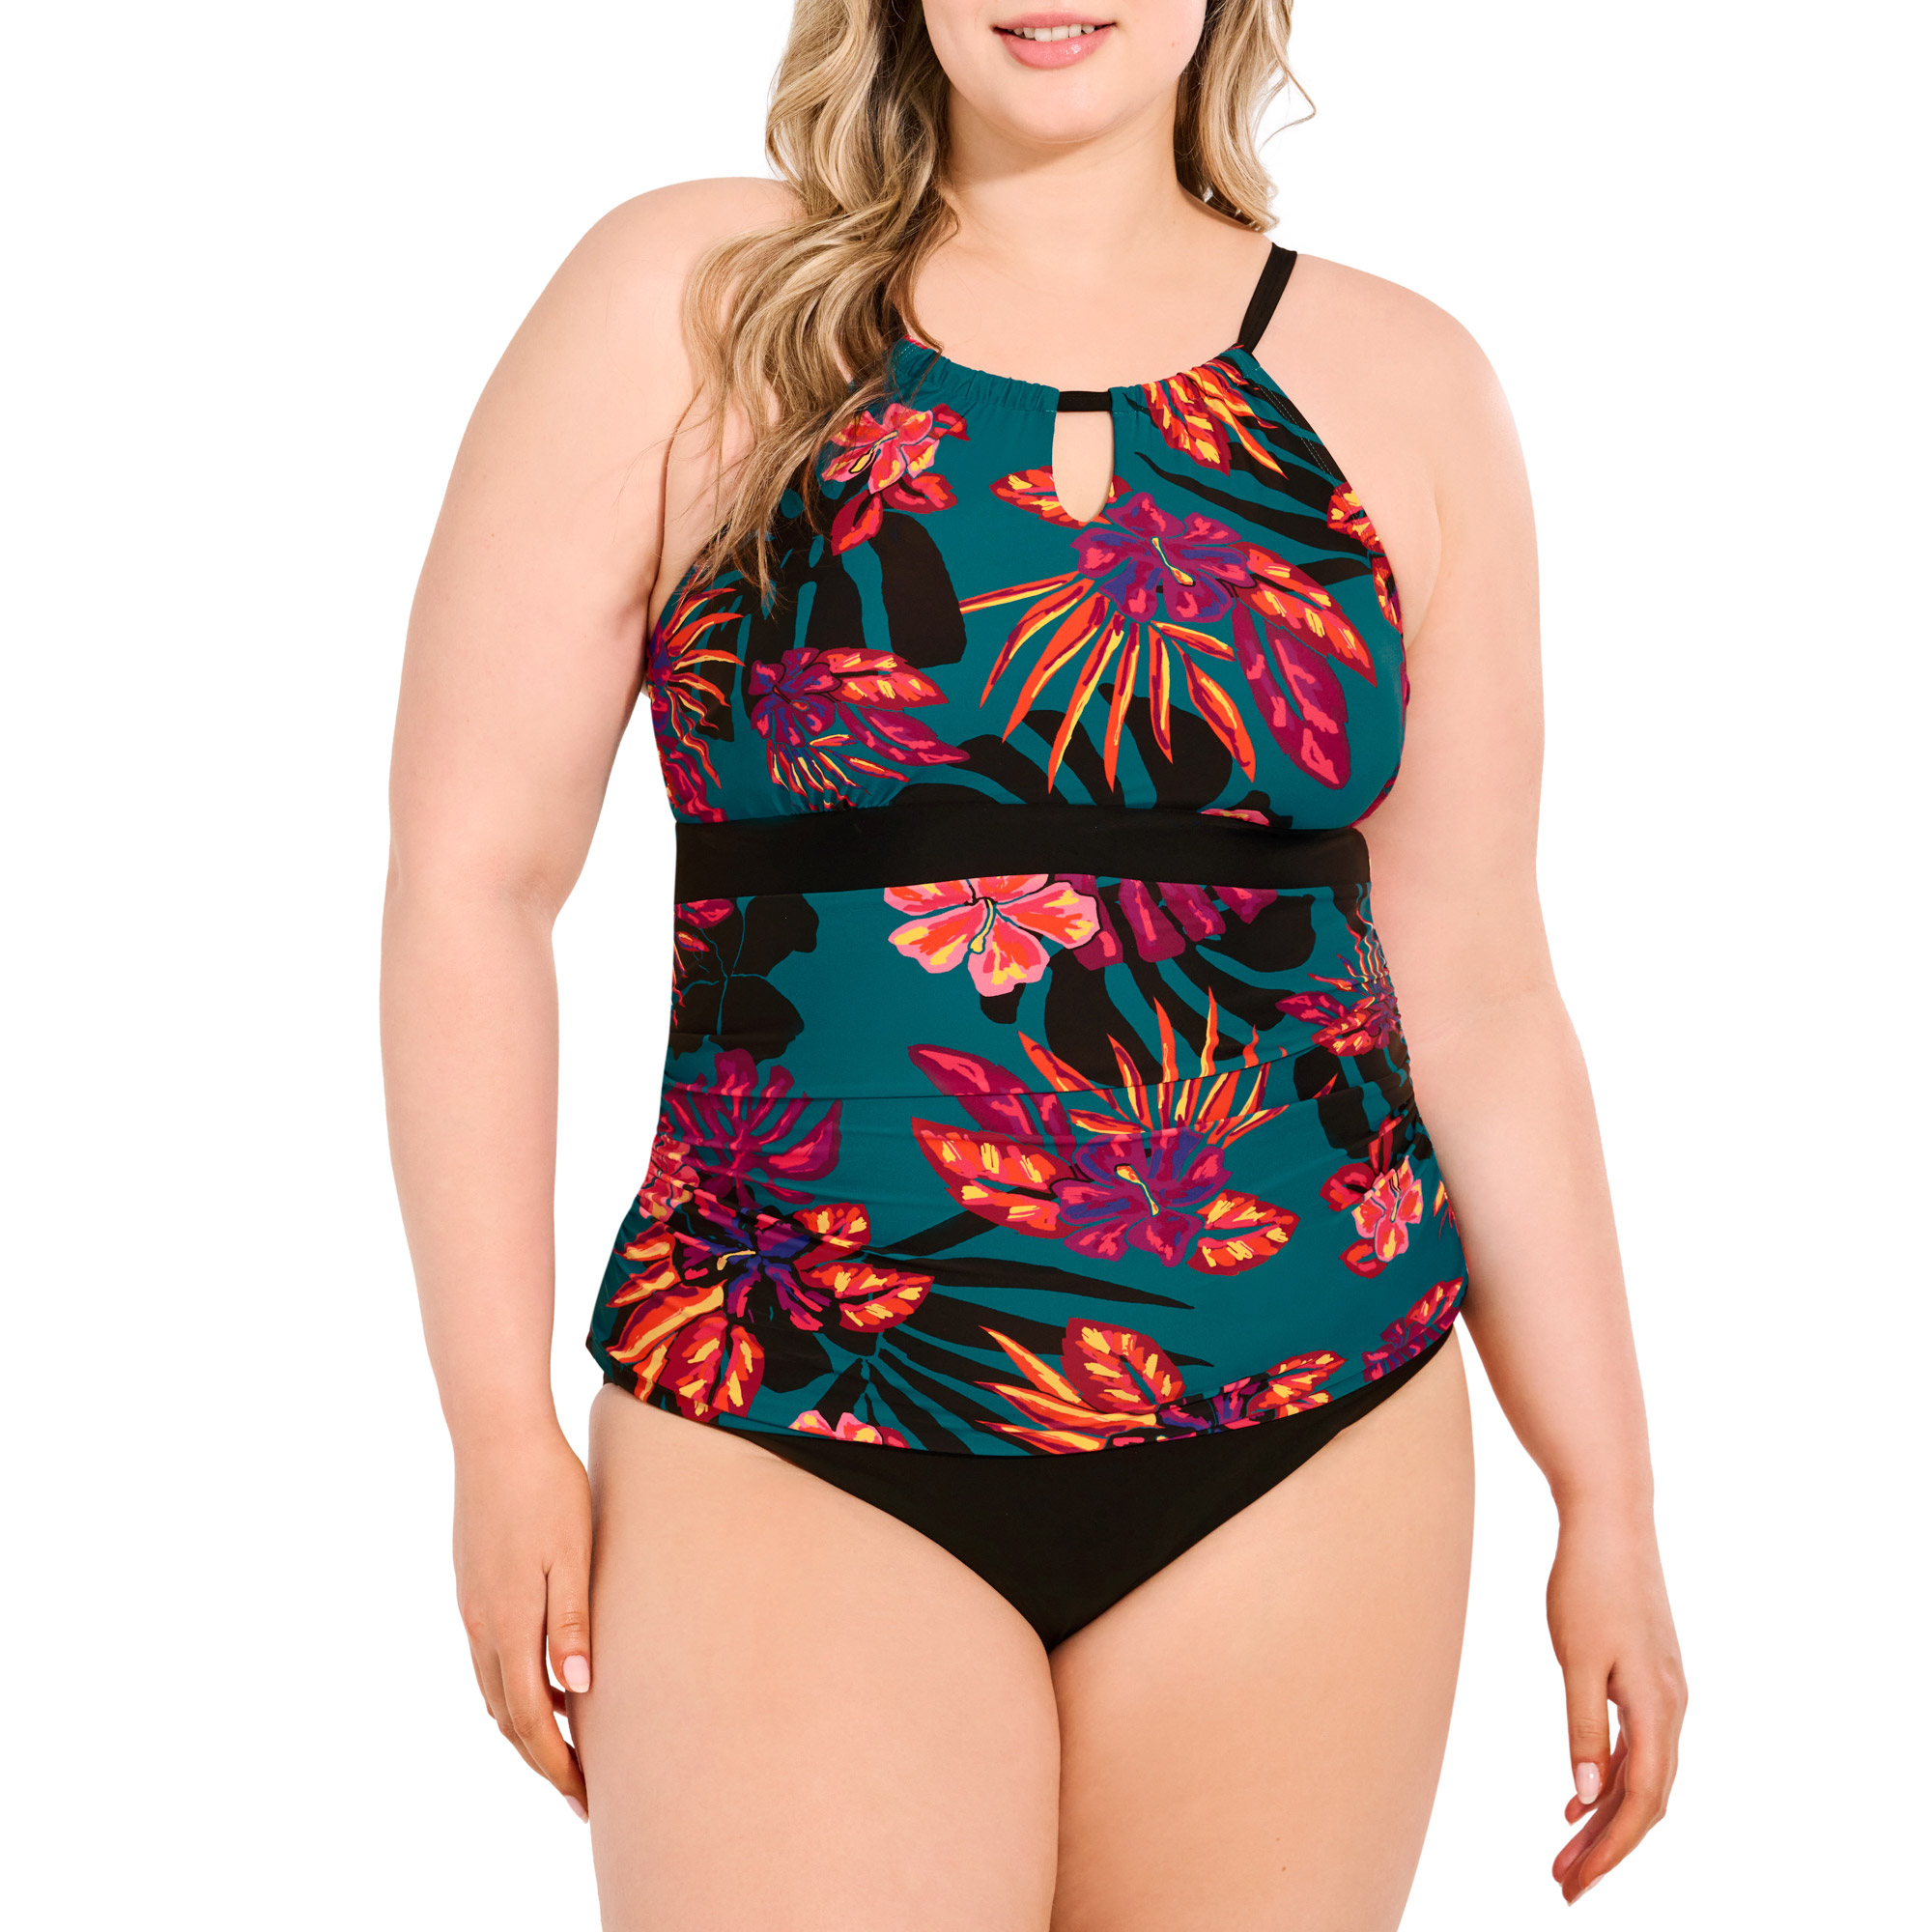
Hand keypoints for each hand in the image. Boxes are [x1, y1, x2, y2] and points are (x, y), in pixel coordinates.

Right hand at [452, 1422, 593, 1816]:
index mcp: (508, 1624)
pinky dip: (511, 1687)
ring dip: (523, 1726)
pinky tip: (542, 1681)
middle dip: (541, 1759)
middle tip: (578, 1792)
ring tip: (563, 1748)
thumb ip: (572, 1622)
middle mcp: (481, 1625)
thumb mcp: (572, 1553)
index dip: (555, 1763)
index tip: (584, 1796)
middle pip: (506, 1716)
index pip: (528, 1719)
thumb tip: (576, 1691)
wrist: (496, 1435)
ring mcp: (471, 1606)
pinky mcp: (472, 1585)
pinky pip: (488, 1658)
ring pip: (492, 1690)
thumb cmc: (546, 1488)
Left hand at [1546, 1511, 1686, 1901]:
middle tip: (1563, 1886)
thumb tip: (1588, 1798)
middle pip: (1646, 1800)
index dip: (1610, 1851)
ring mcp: (1663, 1692)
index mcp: (1658, 1708)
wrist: (1610, 1519)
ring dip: (1605, 1820)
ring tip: (1564, 1855)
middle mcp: (1671, 1707)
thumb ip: (1584, 1728)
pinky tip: (1577, 1800)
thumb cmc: (1588, 1583)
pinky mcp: (1648, 1677)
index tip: (1573, 1885)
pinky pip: (1637, 1747)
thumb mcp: (1577, 1659)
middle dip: (1607, 1850)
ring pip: (1642, 1776)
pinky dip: (1610, 1779)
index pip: (1642, 1803)